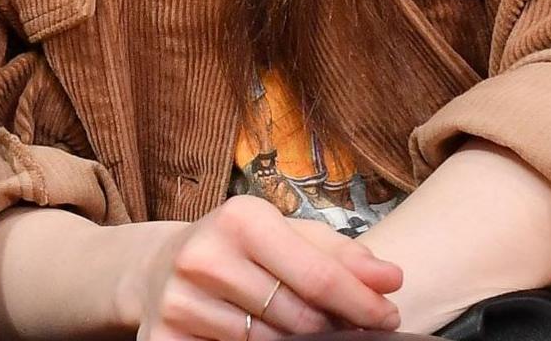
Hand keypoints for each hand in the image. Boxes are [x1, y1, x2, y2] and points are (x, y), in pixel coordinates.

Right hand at [121, 195, 403, 340]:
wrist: (159, 266)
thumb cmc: (238, 248)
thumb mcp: (287, 234)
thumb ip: (340, 255)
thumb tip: (391, 279)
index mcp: (239, 220)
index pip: (319, 277)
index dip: (362, 304)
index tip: (389, 318)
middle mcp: (205, 257)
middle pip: (299, 318)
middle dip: (332, 328)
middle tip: (343, 327)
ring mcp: (180, 301)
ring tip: (297, 328)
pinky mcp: (164, 337)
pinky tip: (258, 337)